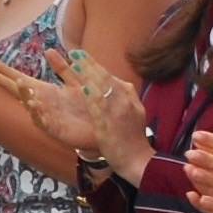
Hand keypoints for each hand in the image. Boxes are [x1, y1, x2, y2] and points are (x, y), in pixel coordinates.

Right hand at [0, 62, 102, 155]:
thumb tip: (48, 50)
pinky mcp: (55, 129)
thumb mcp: (76, 82)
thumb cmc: (89, 105)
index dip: (8, 72)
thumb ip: (63, 69)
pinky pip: (42, 122)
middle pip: (21, 91)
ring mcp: (47, 116)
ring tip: (20, 82)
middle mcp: (43, 103)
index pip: (23, 79)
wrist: (104, 126)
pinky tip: (33, 104)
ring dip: (24, 94)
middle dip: (7, 83)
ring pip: (30, 105)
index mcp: (47, 91)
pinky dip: (36, 114)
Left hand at [50, 47, 153, 181]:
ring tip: (76, 64)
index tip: (81, 55)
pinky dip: (92, 99)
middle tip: (75, 53)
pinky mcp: (109, 126)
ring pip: (101, 91)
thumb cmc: (133, 137)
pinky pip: (100, 110)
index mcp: (128, 97)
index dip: (94, 65)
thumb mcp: (136, 111)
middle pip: (104, 79)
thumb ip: (126, 95)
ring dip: (88, 77)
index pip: (109, 76)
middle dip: (89, 65)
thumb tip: (117, 81)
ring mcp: (117, 113)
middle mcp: (123, 102)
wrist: (137, 159)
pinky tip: (84, 89)